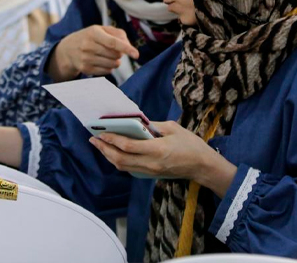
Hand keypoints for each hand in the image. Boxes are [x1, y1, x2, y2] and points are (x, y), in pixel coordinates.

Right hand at [48, 25, 139, 80]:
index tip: (136, 54)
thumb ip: (118, 34)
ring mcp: (86, 59)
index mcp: (93, 33)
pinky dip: (109, 67)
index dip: (126, 48)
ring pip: (112, 64)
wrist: (68, 49)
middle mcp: (88, 46)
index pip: (113, 43)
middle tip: (114, 50)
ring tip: (109, 56)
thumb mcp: (101, 30)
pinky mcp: (85, 69)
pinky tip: (103, 61)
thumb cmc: (90, 37)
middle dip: (120, 53)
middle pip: (115, 54)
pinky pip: (107, 71)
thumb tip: (129, 46)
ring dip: (116, 61)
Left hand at [90, 121, 236, 197]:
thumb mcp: (173, 128)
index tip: (101, 132)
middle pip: (120, 159)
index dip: (112, 140)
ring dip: (108, 156)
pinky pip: (130, 169)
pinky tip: (114, 152)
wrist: (202, 166)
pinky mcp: (151, 174)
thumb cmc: (191, 144)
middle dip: (104, 149)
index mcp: (157, 150)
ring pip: (122, 166)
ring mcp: (150, 171)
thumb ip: (153, 125)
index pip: (128, 146)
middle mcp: (151, 163)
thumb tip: (135, 121)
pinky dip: (119, 160)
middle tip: (93, 139)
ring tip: (99, 145)